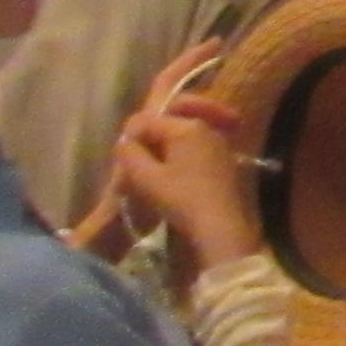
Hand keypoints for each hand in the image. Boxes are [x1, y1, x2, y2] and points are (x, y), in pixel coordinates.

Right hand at [113, 95, 265, 272]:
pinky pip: (197, 145)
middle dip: (151, 132)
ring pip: (184, 133)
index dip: (130, 135)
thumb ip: (130, 155)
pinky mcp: (225, 160)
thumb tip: (124, 141)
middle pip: (169, 121)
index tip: (121, 154)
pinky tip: (173, 169)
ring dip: (167, 141)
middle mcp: (205, 128)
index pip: (148, 120)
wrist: (221, 225)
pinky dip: (182, 151)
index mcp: (185, 128)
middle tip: (137, 149)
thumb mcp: (147, 179)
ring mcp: (218, 142)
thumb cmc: (182, 200)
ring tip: (152, 161)